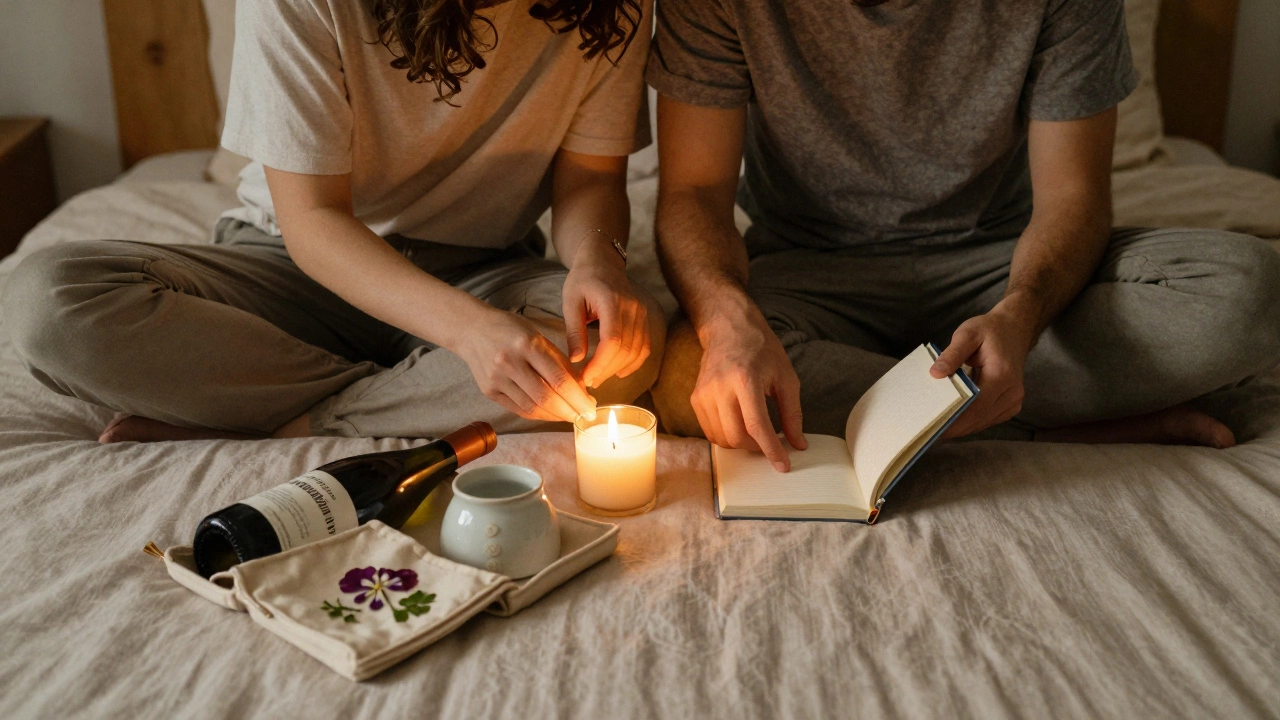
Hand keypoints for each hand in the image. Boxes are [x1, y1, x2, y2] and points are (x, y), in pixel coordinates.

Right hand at [456, 308, 596, 422]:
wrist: (471, 330)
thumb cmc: (510, 330)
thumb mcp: (538, 336)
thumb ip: (559, 362)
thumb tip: (582, 391)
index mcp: (527, 344)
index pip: (559, 378)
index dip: (578, 398)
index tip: (591, 408)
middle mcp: (510, 362)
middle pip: (546, 398)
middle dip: (569, 411)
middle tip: (584, 416)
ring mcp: (497, 379)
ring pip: (532, 408)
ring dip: (555, 416)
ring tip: (569, 415)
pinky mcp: (488, 391)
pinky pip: (519, 409)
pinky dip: (538, 414)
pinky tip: (550, 413)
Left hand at [562, 237, 651, 388]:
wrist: (602, 262)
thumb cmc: (582, 280)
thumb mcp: (570, 302)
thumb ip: (574, 331)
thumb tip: (576, 360)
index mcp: (612, 301)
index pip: (613, 340)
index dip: (601, 363)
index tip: (585, 377)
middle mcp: (632, 308)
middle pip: (625, 349)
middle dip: (606, 370)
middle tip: (588, 381)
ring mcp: (642, 314)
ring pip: (636, 351)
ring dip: (617, 369)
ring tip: (598, 377)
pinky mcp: (644, 319)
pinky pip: (644, 347)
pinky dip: (633, 363)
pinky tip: (618, 372)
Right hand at [692, 294, 806, 471]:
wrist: (729, 329)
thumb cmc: (762, 351)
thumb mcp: (786, 377)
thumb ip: (792, 413)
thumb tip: (798, 444)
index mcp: (746, 379)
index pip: (757, 426)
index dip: (771, 450)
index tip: (783, 465)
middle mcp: (720, 388)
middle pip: (737, 437)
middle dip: (757, 448)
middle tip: (771, 442)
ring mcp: (704, 394)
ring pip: (722, 438)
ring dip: (742, 444)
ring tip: (755, 431)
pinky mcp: (695, 399)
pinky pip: (710, 432)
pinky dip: (727, 437)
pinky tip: (739, 425)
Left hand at [930, 298, 1040, 437]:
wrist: (1014, 330)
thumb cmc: (989, 331)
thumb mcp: (967, 334)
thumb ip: (952, 354)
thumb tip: (935, 374)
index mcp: (1001, 375)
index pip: (975, 406)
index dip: (953, 419)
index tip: (932, 426)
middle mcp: (1012, 392)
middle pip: (978, 418)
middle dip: (953, 427)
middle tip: (927, 431)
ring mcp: (1014, 401)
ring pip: (982, 423)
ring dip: (961, 427)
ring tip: (936, 428)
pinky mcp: (1011, 405)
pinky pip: (987, 419)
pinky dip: (970, 422)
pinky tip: (952, 421)